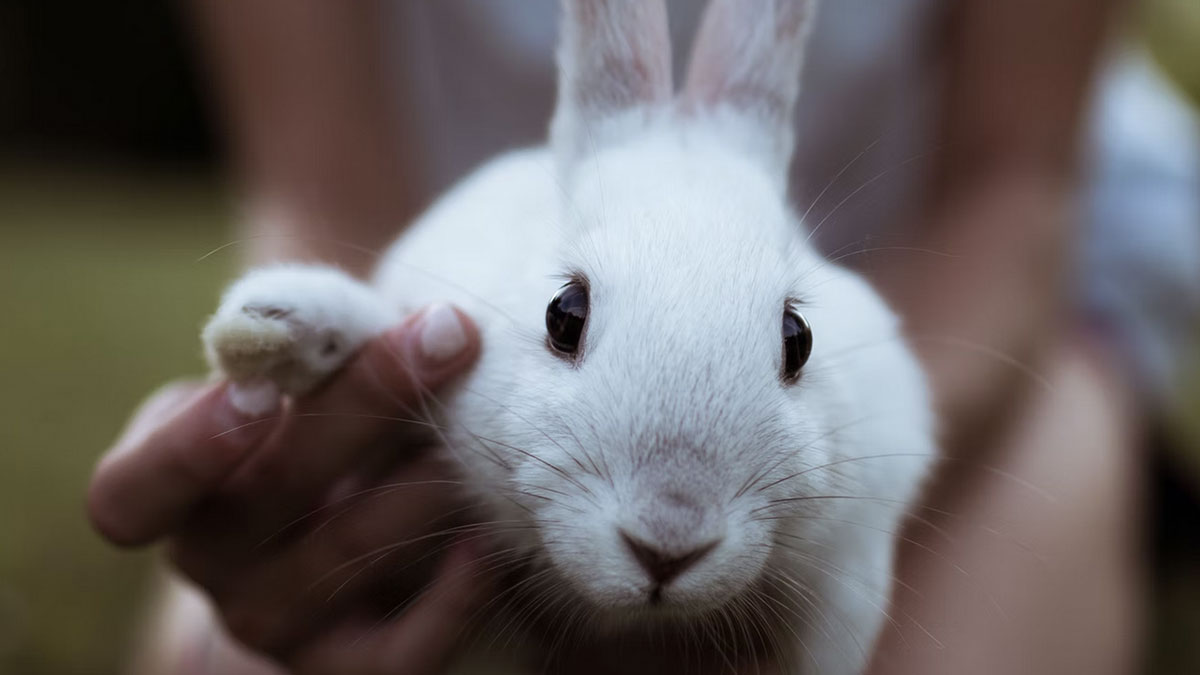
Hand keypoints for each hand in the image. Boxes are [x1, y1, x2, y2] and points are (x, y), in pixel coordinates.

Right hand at [88, 306, 494, 674]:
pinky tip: (484, 536)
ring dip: (426, 480)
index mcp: (166, 488)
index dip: (189, 447)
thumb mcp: (295, 372)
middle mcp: (210, 564)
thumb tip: (374, 319)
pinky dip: (454, 593)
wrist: (358, 490)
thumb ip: (307, 344)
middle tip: (445, 337)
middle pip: (273, 492)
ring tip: (480, 427)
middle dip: (368, 401)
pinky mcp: (347, 664)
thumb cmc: (321, 409)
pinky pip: (401, 653)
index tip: (264, 387)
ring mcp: (274, 622)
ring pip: (351, 552)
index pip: (130, 496)